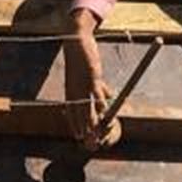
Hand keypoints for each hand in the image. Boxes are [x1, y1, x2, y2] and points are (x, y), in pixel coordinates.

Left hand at [64, 9, 120, 149]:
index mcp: (71, 90)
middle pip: (79, 113)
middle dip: (84, 127)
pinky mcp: (91, 77)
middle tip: (88, 140)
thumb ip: (98, 87)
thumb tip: (110, 96)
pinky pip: (96, 93)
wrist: (76, 41)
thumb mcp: (88, 75)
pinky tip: (105, 109)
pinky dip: (101, 102)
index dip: (75, 124)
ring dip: (92, 119)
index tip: (78, 136)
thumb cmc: (81, 58)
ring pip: (87, 106)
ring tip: (96, 130)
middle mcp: (75, 90)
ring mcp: (83, 84)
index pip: (71, 111)